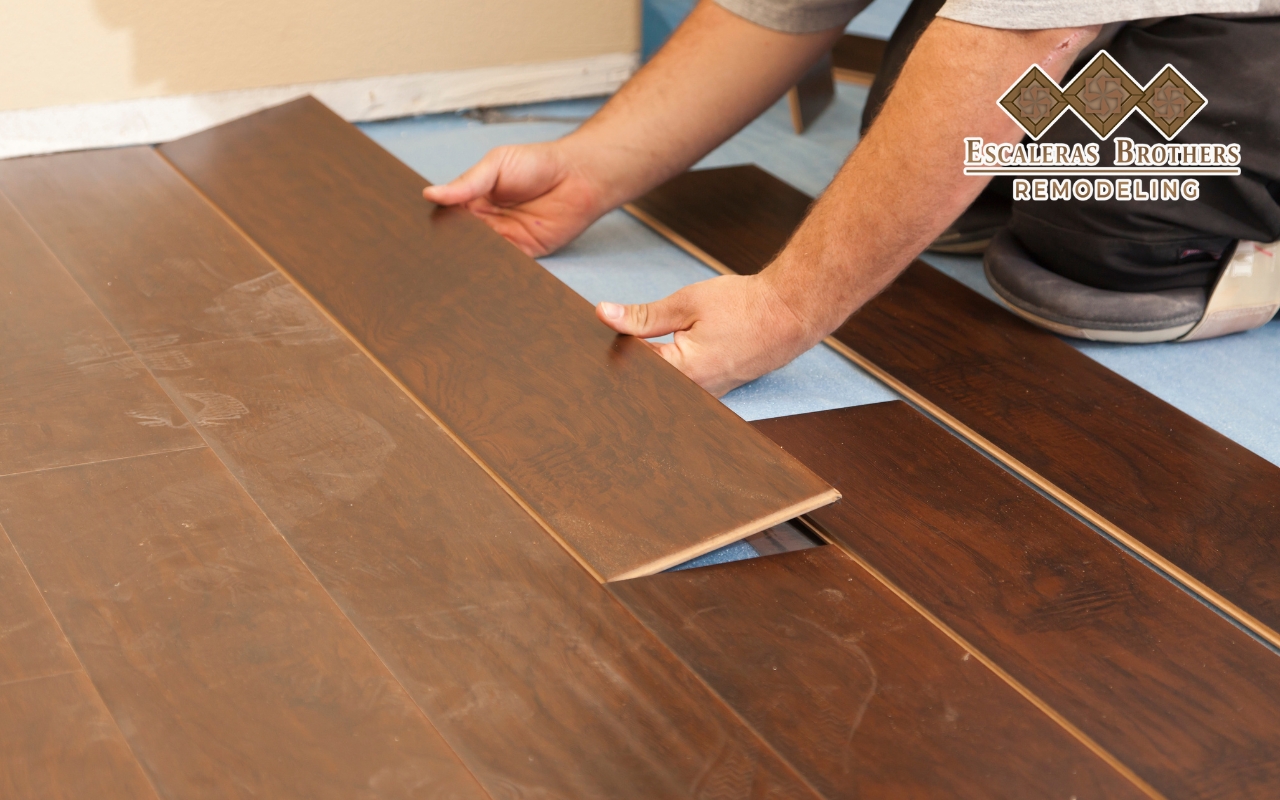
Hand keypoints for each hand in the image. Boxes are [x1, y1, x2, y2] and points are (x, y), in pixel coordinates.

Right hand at [423, 141, 606, 256]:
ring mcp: (504, 239)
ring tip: (454, 260)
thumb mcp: (496, 164)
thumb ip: (466, 183)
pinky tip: (482, 265)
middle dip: (449, 244)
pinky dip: (493, 266)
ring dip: (469, 258)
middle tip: (432, 250)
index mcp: (475, 199)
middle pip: (460, 239)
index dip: (436, 221)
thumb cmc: (539, 163)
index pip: (448, 215)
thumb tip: (431, 194)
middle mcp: (486, 221)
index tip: (418, 229)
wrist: (578, 176)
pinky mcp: (523, 253)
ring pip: (478, 254)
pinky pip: (503, 264)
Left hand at [595, 273, 819, 396]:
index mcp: (681, 373)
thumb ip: (642, 316)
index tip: (601, 332)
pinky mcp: (715, 392)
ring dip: (651, 366)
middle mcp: (693, 394)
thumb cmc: (745, 307)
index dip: (612, 347)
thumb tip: (604, 315)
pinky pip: (682, 387)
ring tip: (648, 342)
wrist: (790, 313)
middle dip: (629, 361)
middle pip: (644, 384)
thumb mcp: (687, 304)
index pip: (628, 367)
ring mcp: (706, 397)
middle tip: (618, 336)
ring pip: (663, 387)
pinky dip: (671, 370)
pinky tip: (669, 352)